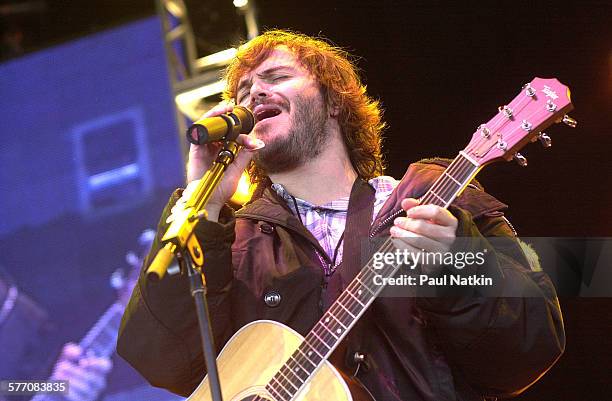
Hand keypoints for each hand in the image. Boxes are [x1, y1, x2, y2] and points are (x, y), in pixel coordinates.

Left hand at [47, 343, 111, 400]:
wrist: (55, 387)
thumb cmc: (64, 371)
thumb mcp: (66, 359)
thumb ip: (71, 351)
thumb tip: (78, 352)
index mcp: (98, 370)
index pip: (106, 366)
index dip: (97, 364)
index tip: (83, 362)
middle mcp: (98, 383)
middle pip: (93, 378)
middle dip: (75, 372)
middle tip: (61, 366)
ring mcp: (91, 394)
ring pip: (85, 388)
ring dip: (70, 381)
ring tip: (57, 375)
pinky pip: (78, 398)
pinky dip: (67, 391)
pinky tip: (59, 386)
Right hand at [186, 101, 264, 218]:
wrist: (210, 200)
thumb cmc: (222, 187)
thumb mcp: (238, 168)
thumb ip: (246, 154)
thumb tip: (258, 142)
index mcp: (222, 151)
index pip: (231, 135)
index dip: (240, 131)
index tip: (250, 131)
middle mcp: (212, 148)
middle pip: (217, 126)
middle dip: (224, 115)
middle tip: (233, 108)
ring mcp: (203, 148)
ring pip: (207, 126)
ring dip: (215, 115)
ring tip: (225, 109)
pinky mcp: (194, 150)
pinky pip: (199, 132)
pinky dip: (206, 123)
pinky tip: (215, 118)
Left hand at [390, 198, 457, 253]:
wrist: (438, 252)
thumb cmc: (431, 229)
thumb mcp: (426, 216)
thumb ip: (416, 207)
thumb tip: (405, 202)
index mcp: (450, 221)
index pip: (435, 212)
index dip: (419, 210)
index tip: (408, 212)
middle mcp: (449, 235)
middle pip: (424, 226)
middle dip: (407, 223)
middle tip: (397, 222)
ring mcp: (443, 249)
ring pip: (418, 240)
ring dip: (402, 234)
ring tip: (394, 230)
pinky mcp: (434, 261)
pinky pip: (416, 253)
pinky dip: (404, 247)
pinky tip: (397, 241)